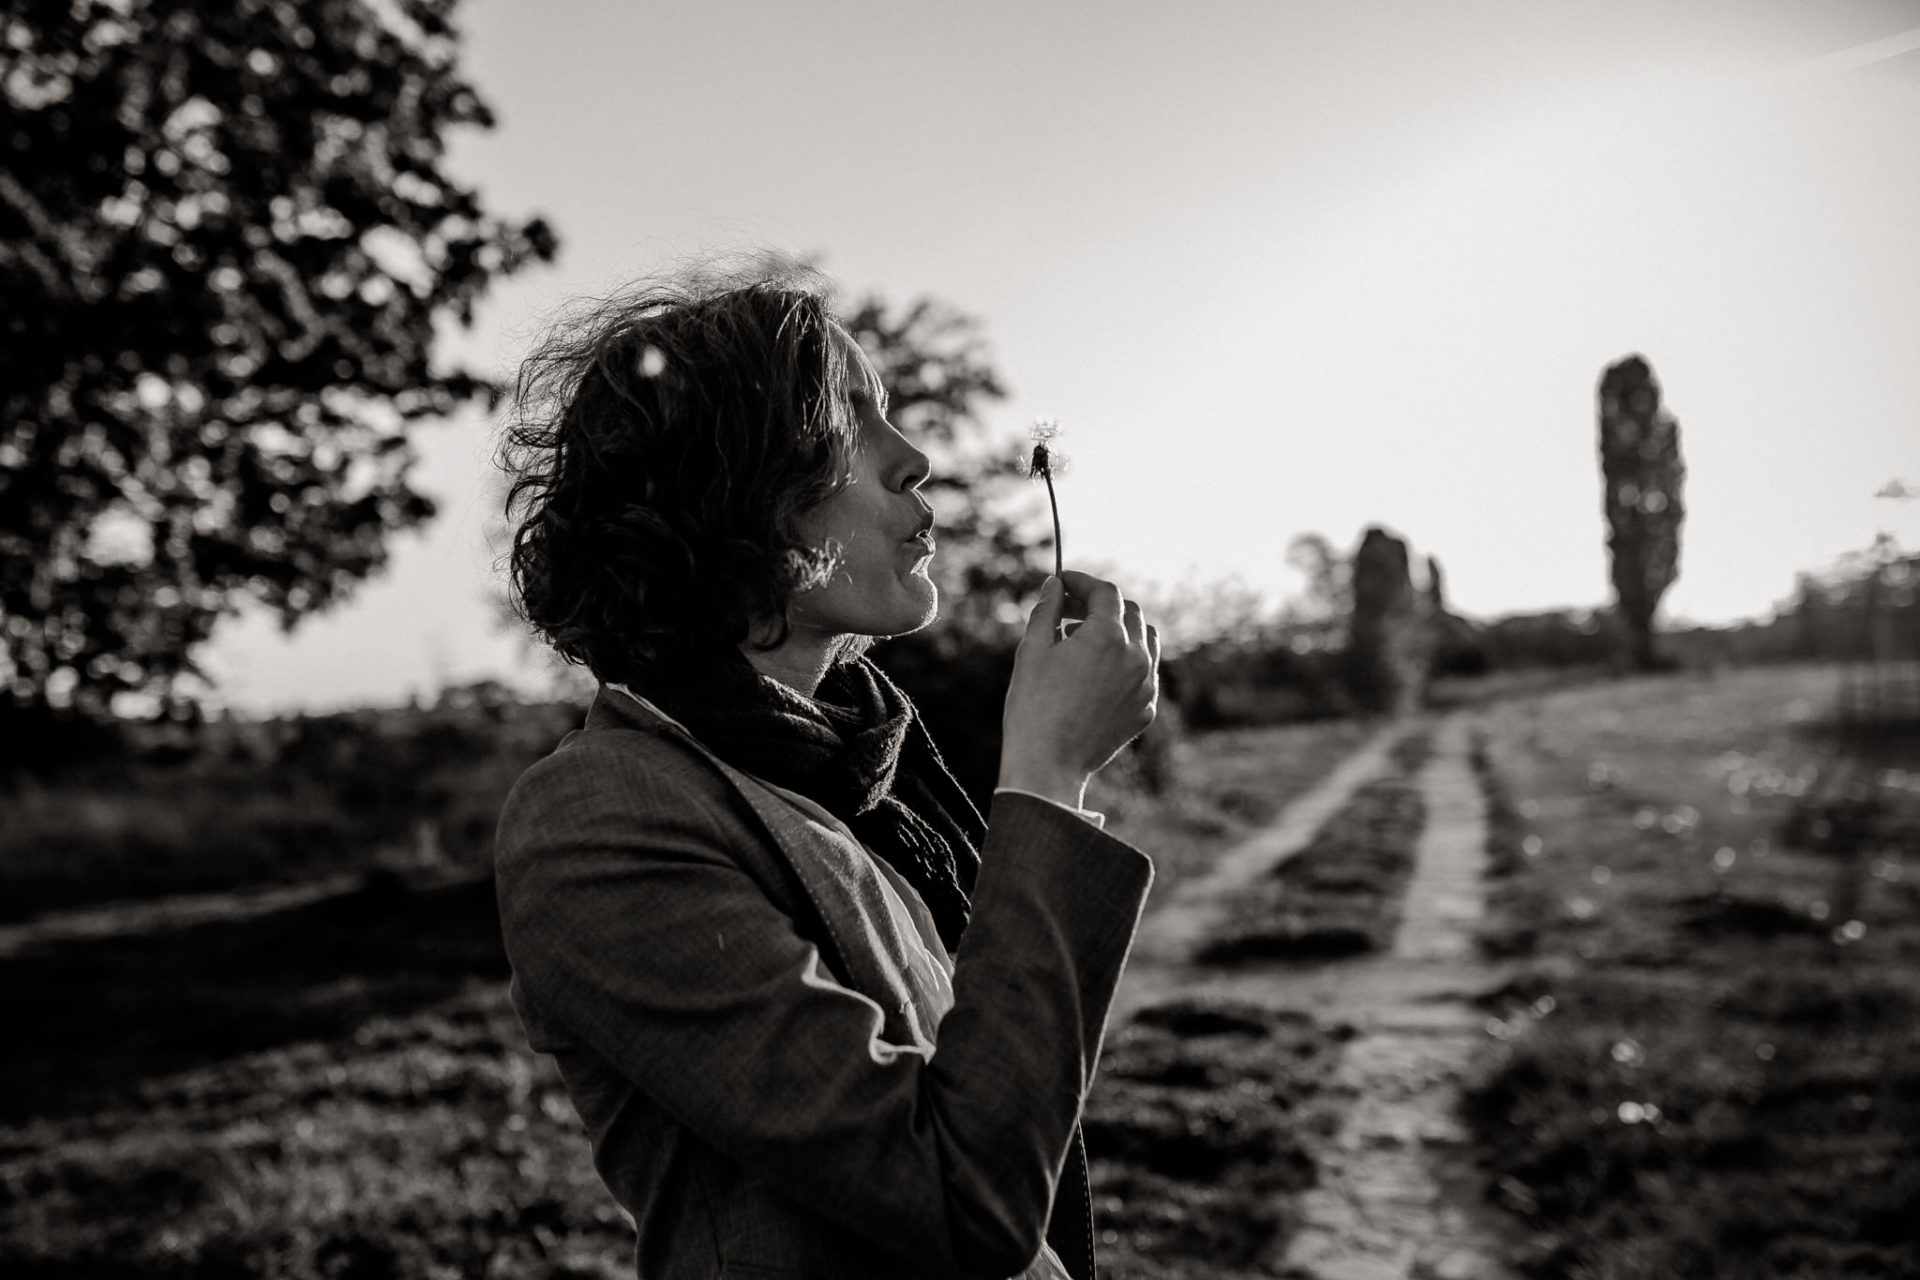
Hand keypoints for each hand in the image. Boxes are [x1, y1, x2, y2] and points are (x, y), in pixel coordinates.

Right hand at [998, 570, 1159, 808]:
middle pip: (1130, 611)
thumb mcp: (1032, 650)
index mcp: (1107, 636)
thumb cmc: (1033, 706)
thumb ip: (1047, 610)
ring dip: (1120, 630)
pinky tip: (1097, 673)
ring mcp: (1146, 685)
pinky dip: (1127, 661)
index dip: (1082, 582)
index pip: (1105, 592)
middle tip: (1069, 612)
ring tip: (1086, 641)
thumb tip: (1054, 585)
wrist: (1049, 765)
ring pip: (1146, 640)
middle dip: (1100, 605)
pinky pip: (1145, 672)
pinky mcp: (1146, 710)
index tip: (1062, 584)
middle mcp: (1136, 656)